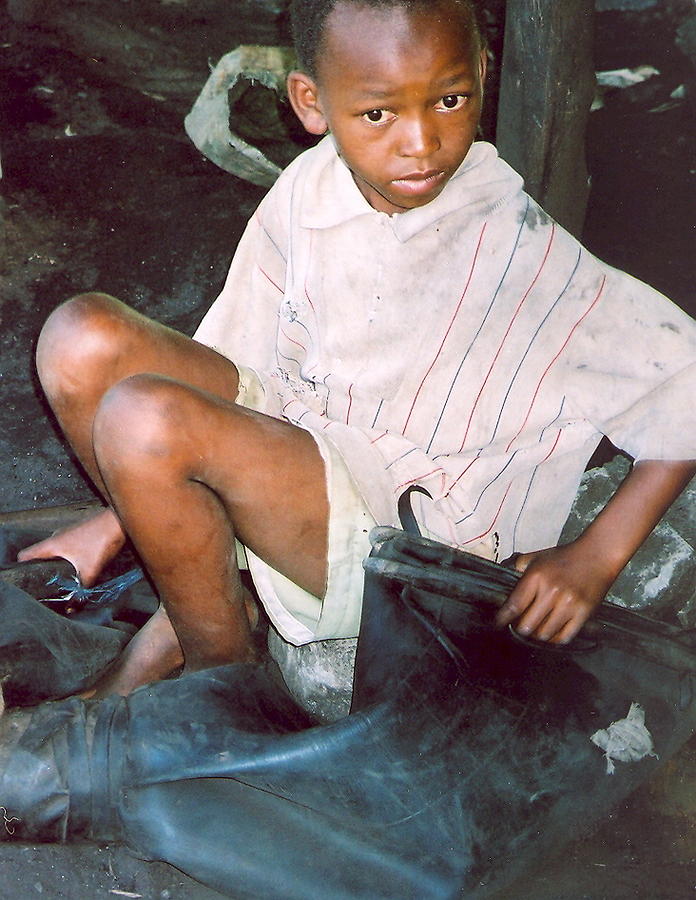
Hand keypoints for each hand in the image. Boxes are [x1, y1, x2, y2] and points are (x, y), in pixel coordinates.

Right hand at [17, 507, 124, 585]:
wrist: (118, 522)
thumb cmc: (101, 540)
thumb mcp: (89, 571)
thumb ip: (80, 591)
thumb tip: (73, 608)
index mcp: (51, 544)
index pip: (25, 555)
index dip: (22, 568)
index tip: (26, 581)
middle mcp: (55, 537)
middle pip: (39, 555)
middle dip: (39, 569)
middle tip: (44, 584)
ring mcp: (67, 534)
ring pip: (53, 551)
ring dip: (54, 563)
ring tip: (59, 578)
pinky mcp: (79, 534)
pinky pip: (66, 548)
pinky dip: (66, 557)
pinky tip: (75, 567)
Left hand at [496, 540, 616, 643]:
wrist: (597, 555)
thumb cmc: (566, 557)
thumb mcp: (538, 557)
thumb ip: (519, 568)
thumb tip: (504, 581)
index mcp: (537, 577)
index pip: (514, 605)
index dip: (503, 619)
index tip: (497, 624)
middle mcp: (551, 592)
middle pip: (527, 625)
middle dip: (520, 629)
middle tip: (519, 627)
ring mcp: (568, 604)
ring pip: (544, 634)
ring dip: (537, 635)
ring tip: (535, 630)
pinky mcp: (583, 613)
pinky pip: (564, 637)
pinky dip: (554, 639)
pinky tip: (551, 633)